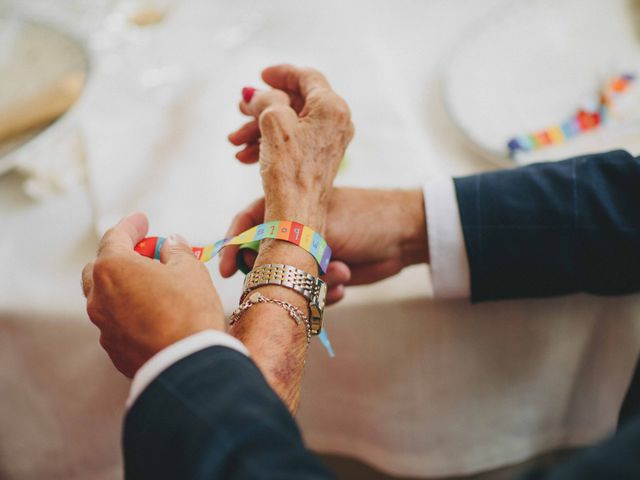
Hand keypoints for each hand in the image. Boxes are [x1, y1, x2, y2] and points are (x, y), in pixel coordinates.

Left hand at [82, 213, 224, 377]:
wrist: (188, 365)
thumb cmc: (190, 311)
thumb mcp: (190, 270)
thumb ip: (176, 251)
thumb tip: (171, 243)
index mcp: (113, 269)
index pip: (116, 237)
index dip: (131, 225)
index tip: (142, 220)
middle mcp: (99, 296)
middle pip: (100, 267)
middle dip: (121, 257)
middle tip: (147, 255)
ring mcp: (103, 325)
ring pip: (106, 297)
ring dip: (124, 287)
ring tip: (152, 286)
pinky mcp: (113, 349)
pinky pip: (116, 322)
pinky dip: (129, 312)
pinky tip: (153, 314)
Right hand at [220, 188, 428, 303]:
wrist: (406, 235)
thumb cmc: (363, 219)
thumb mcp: (320, 227)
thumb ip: (284, 243)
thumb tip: (252, 262)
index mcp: (289, 207)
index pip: (247, 223)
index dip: (232, 245)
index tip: (225, 270)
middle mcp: (296, 231)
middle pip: (266, 258)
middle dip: (280, 273)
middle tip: (293, 280)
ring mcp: (312, 254)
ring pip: (291, 280)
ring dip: (313, 284)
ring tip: (340, 272)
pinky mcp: (327, 274)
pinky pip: (312, 294)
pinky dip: (326, 294)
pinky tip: (345, 283)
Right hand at [229, 64, 354, 231]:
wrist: (297, 215)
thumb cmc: (289, 169)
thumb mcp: (273, 121)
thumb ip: (266, 98)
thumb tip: (257, 94)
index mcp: (332, 107)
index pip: (307, 77)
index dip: (281, 73)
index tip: (261, 75)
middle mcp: (337, 122)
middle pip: (296, 101)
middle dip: (263, 106)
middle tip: (239, 109)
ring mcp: (330, 142)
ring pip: (290, 123)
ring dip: (259, 128)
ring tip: (235, 140)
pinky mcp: (320, 159)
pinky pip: (293, 141)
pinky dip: (268, 143)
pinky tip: (245, 156)